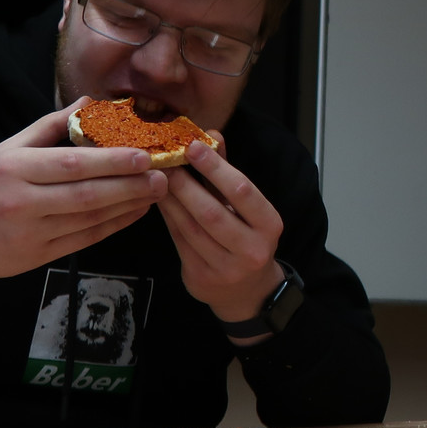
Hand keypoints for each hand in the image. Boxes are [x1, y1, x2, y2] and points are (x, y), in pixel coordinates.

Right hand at [0, 100, 165, 309]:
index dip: (112, 161)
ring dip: (128, 206)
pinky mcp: (36, 258)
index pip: (72, 163)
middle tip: (163, 175)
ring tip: (155, 192)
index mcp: (11, 169)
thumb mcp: (2, 150)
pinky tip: (132, 213)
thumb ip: (47, 127)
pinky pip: (84, 240)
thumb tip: (90, 104)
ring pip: (90, 219)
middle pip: (87, 193)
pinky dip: (112, 226)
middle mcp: (21, 202)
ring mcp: (29, 234)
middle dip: (130, 185)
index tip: (144, 154)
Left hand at [155, 133, 285, 330]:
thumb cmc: (247, 238)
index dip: (215, 167)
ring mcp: (226, 268)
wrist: (248, 292)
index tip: (193, 145)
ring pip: (191, 227)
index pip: (242, 191)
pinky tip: (159, 199)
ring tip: (156, 177)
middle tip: (165, 160)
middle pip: (212, 211)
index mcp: (270, 225)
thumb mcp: (247, 207)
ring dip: (171, 199)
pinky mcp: (202, 278)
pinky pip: (180, 242)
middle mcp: (252, 249)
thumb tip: (212, 134)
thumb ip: (228, 172)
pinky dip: (167, 217)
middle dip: (186, 183)